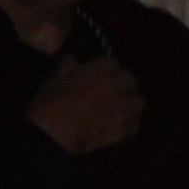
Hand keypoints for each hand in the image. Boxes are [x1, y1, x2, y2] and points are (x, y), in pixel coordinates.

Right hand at [30, 53, 146, 155]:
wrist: (54, 130)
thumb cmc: (51, 102)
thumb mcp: (55, 78)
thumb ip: (67, 66)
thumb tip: (71, 58)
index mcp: (101, 68)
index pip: (115, 66)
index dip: (111, 75)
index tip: (106, 82)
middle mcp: (116, 83)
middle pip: (131, 83)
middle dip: (126, 89)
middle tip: (116, 99)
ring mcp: (123, 103)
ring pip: (138, 103)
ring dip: (131, 108)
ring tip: (120, 115)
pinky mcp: (125, 124)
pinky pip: (135, 125)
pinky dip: (129, 127)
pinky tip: (119, 131)